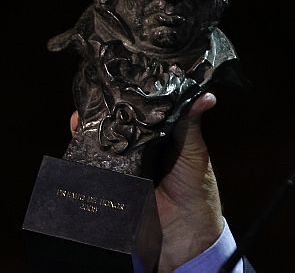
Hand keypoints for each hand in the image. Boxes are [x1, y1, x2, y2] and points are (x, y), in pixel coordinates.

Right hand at [70, 92, 223, 271]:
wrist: (185, 229)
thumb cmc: (196, 185)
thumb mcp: (194, 150)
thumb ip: (191, 124)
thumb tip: (206, 96)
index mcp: (163, 133)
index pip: (145, 108)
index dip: (135, 94)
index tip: (125, 77)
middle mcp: (142, 145)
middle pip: (121, 121)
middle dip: (108, 109)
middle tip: (97, 92)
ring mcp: (125, 162)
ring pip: (105, 140)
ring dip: (92, 128)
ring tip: (82, 113)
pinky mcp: (113, 181)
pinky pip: (96, 164)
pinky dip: (85, 152)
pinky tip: (78, 137)